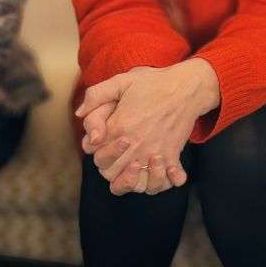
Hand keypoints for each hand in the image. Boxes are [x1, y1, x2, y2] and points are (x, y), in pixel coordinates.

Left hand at [75, 59, 218, 194]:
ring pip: (137, 185)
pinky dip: (163, 183)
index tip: (105, 142)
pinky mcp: (171, 155)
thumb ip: (96, 95)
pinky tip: (161, 173)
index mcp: (119, 127)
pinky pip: (165, 182)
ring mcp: (154, 152)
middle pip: (111, 174)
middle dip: (110, 169)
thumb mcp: (121, 81)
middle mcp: (135, 144)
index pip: (97, 156)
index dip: (97, 152)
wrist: (185, 87)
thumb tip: (80, 113)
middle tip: (119, 155)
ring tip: (137, 168)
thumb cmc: (153, 83)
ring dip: (133, 182)